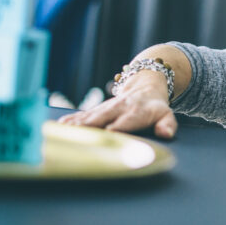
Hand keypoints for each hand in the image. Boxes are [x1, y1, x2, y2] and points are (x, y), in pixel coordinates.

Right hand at [57, 76, 177, 138]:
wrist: (144, 86)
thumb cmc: (155, 107)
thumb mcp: (167, 114)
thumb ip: (167, 124)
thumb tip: (166, 133)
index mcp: (137, 111)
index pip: (127, 121)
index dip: (118, 127)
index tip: (108, 133)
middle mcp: (119, 108)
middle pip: (103, 118)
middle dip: (91, 127)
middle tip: (78, 138)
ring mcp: (106, 108)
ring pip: (89, 116)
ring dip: (76, 125)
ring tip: (63, 133)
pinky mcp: (97, 109)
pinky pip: (82, 115)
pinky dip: (69, 121)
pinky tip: (57, 127)